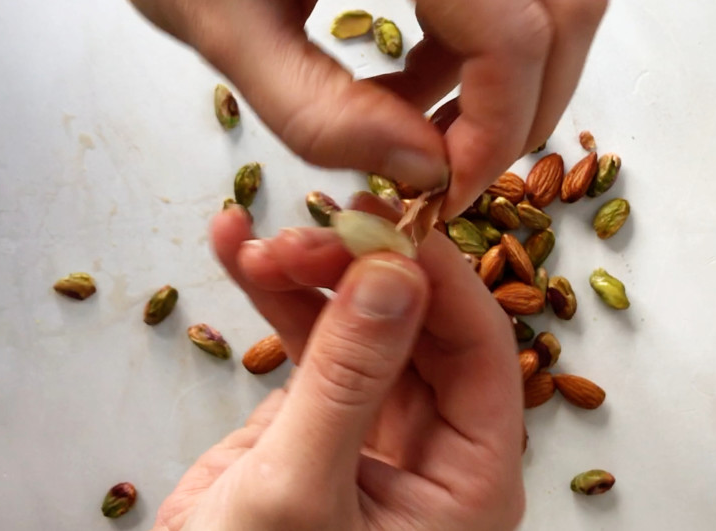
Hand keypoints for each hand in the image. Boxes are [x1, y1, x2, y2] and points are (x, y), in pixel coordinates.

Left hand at [42, 0, 607, 214]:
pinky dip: (490, 41)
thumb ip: (321, 116)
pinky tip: (416, 72)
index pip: (510, 25)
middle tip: (452, 168)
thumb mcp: (225, 30)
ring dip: (514, 73)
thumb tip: (426, 170)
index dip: (498, 129)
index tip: (445, 193)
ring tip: (418, 119)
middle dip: (528, 106)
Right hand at [154, 198, 524, 529]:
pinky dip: (272, 294)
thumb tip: (394, 273)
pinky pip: (308, 338)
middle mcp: (433, 445)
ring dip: (310, 271)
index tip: (383, 222)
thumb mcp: (303, 493)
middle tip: (307, 231)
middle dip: (363, 266)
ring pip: (361, 320)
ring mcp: (373, 424)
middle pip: (420, 322)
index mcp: (470, 478)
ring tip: (256, 239)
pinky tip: (234, 249)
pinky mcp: (316, 417)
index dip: (437, 278)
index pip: (481, 348)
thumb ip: (348, 379)